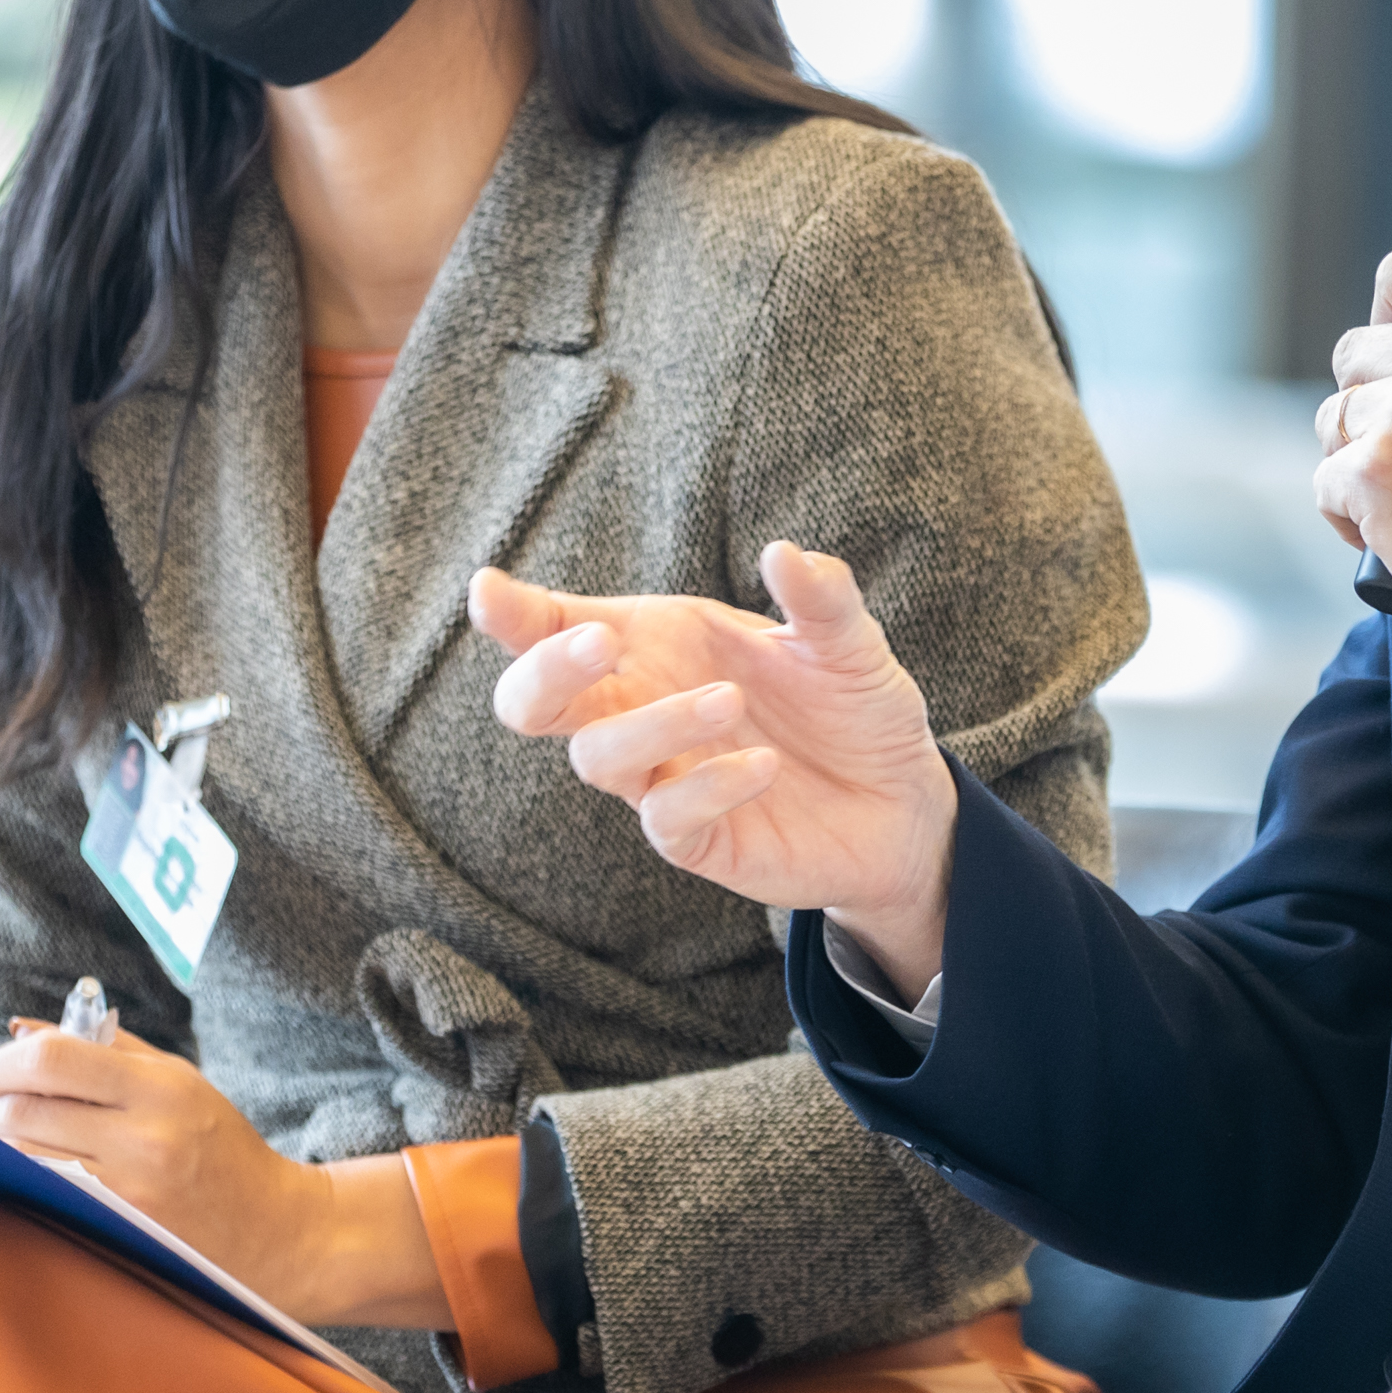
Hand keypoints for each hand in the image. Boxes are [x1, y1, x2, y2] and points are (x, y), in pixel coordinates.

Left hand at [0, 1026, 442, 1329]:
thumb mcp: (177, 1080)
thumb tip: (19, 1029)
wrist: (276, 1232)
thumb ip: (103, 1049)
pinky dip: (7, 1182)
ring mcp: (128, 1192)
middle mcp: (143, 1138)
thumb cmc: (221, 1147)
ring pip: (20, 1160)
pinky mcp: (118, 1231)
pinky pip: (40, 1198)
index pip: (52, 1061)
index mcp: (160, 1089)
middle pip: (21, 1112)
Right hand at [475, 547, 964, 994]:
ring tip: (728, 699)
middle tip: (599, 643)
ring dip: (651, 724)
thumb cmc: (853, 706)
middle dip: (545, 673)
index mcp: (657, 646)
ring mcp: (661, 779)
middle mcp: (641, 709)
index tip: (487, 591)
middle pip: (535, 703)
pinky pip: (666, 818)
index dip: (514, 614)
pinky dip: (707, 787)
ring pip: (597, 759)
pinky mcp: (697, 840)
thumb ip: (820, 598)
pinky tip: (763, 764)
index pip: (559, 627)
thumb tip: (785, 552)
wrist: (903, 799)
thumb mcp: (849, 643)